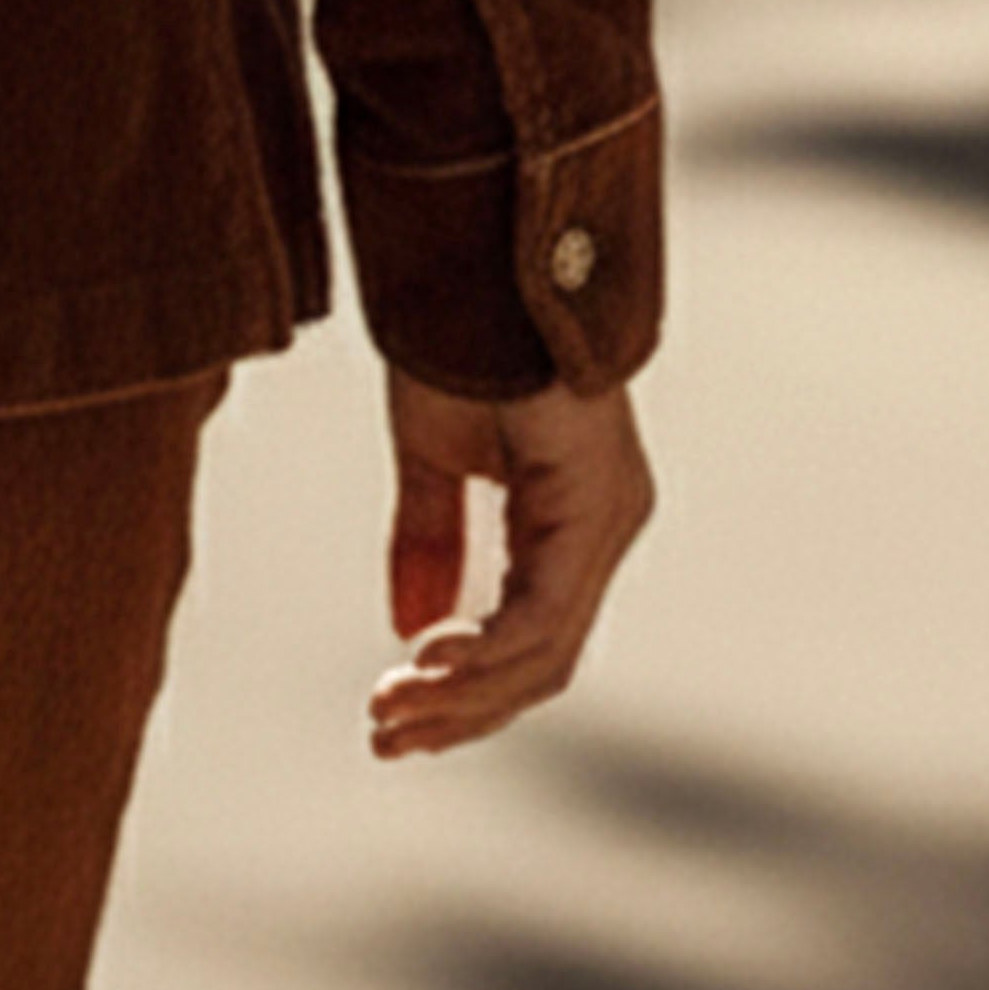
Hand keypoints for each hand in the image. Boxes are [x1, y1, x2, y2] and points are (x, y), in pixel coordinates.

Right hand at [368, 370, 652, 760]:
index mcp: (576, 519)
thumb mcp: (431, 458)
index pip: (531, 642)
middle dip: (458, 715)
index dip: (462, 697)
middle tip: (379, 738)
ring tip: (385, 710)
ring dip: (459, 696)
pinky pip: (542, 615)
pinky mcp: (593, 504)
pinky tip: (422, 663)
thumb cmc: (461, 333)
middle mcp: (607, 525)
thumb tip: (409, 633)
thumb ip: (429, 541)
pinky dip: (481, 653)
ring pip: (542, 655)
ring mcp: (608, 517)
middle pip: (541, 666)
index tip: (386, 718)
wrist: (478, 251)